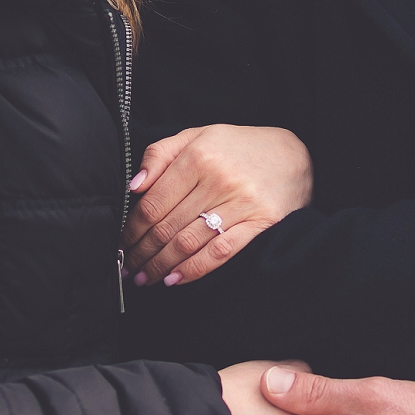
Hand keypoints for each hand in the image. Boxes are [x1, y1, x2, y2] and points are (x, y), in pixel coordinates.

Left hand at [124, 125, 313, 287]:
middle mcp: (218, 180)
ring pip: (189, 243)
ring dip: (161, 266)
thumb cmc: (238, 147)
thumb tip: (133, 186)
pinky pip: (221, 252)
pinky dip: (194, 269)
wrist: (294, 154)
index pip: (153, 203)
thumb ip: (160, 154)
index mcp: (198, 156)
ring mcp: (242, 203)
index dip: (132, 229)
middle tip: (127, 268)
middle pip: (167, 227)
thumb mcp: (197, 136)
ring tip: (145, 278)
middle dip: (142, 253)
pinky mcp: (261, 223)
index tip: (121, 244)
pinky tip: (175, 279)